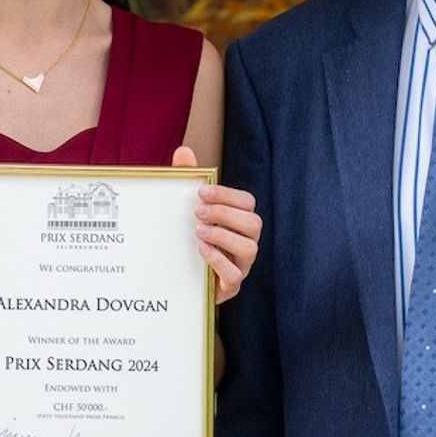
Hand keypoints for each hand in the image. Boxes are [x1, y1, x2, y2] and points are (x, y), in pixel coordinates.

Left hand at [173, 145, 261, 303]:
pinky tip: (201, 250)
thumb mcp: (186, 209)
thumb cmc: (191, 237)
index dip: (227, 195)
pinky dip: (218, 260)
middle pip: (254, 223)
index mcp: (239, 221)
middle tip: (197, 211)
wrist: (181, 279)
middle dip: (225, 214)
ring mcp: (241, 265)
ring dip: (223, 236)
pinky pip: (235, 275)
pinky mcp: (230, 286)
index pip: (247, 202)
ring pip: (249, 248)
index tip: (201, 191)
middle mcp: (246, 241)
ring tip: (198, 231)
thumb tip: (183, 151)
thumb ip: (187, 180)